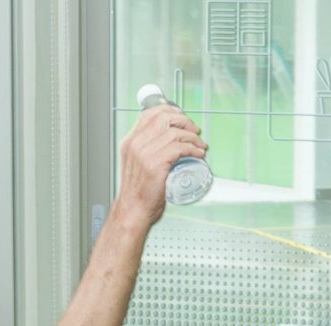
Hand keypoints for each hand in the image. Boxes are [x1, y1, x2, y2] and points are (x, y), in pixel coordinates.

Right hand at [118, 98, 204, 225]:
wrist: (132, 210)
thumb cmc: (138, 192)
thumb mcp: (138, 164)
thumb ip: (149, 150)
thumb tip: (169, 140)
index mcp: (131, 141)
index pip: (150, 114)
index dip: (170, 111)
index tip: (182, 116)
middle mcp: (136, 144)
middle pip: (163, 118)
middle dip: (184, 121)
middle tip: (194, 130)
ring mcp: (145, 153)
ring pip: (174, 132)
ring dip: (192, 137)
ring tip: (199, 144)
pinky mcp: (156, 164)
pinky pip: (179, 148)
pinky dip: (192, 149)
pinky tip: (197, 153)